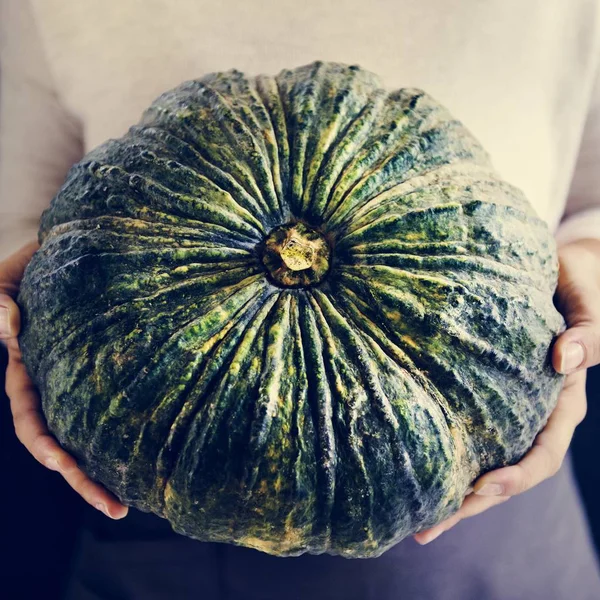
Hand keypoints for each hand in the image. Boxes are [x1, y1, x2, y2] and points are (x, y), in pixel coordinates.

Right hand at [1, 242, 127, 518]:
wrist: (68, 250)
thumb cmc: (29, 270)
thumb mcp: (2, 283)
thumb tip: (11, 329)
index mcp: (28, 373)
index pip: (31, 420)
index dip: (42, 445)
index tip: (59, 464)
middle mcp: (56, 384)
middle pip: (67, 442)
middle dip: (84, 477)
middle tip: (115, 507)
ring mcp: (83, 378)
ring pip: (95, 429)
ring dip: (110, 464)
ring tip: (138, 496)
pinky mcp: (113, 363)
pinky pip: (121, 398)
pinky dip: (132, 424)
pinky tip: (157, 445)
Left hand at [414, 238, 599, 544]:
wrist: (561, 274)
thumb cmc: (577, 286)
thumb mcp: (587, 306)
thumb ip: (584, 333)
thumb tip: (563, 359)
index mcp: (564, 402)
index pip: (544, 452)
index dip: (517, 475)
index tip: (483, 488)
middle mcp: (536, 415)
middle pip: (507, 473)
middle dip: (471, 504)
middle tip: (427, 527)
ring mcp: (510, 410)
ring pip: (485, 461)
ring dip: (455, 493)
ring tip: (416, 517)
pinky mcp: (486, 397)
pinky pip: (469, 433)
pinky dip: (448, 455)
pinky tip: (417, 468)